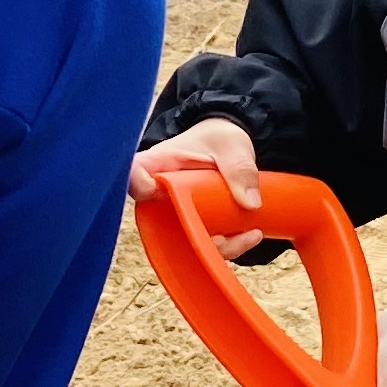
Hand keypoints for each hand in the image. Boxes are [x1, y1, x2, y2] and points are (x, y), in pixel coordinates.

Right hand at [129, 116, 271, 258]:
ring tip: (251, 234)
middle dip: (195, 238)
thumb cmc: (219, 139)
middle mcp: (158, 194)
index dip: (140, 186)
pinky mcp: (190, 225)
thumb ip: (240, 169)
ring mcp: (173, 213)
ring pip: (185, 241)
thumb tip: (251, 204)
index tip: (158, 191)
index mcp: (158, 164)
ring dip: (218, 247)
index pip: (135, 174)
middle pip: (161, 222)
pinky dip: (227, 247)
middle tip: (226, 236)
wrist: (225, 147)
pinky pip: (202, 244)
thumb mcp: (232, 145)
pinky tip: (251, 236)